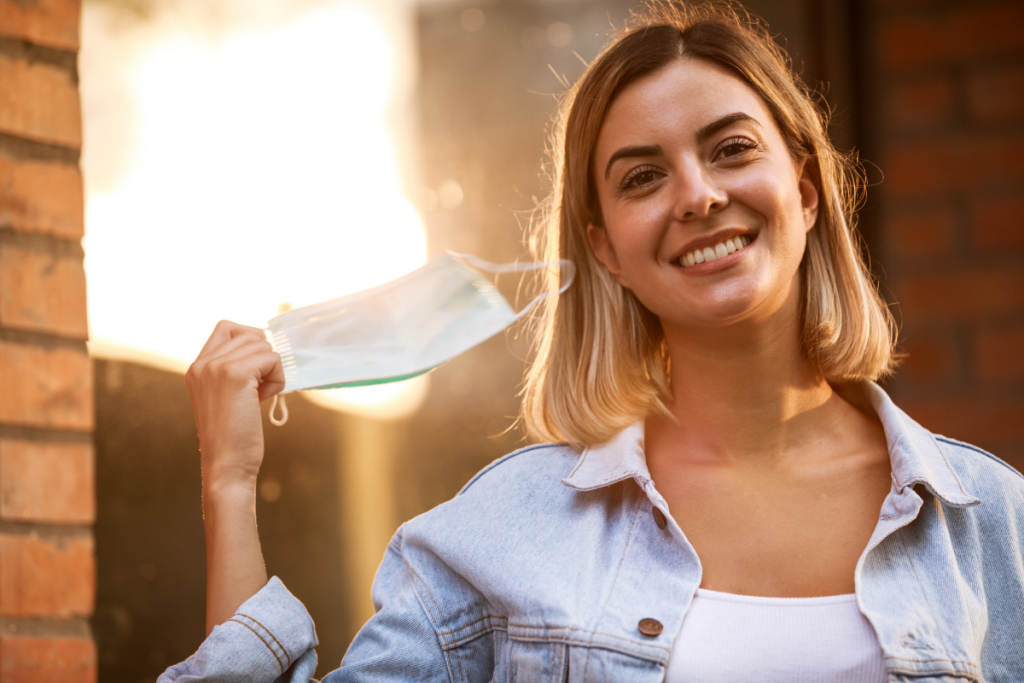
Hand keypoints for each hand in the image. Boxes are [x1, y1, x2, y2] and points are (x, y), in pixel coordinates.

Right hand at [186, 320, 284, 490]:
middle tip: (258, 390)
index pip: (227, 328)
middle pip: (250, 335)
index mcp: (197, 367)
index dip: (250, 341)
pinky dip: (277, 377)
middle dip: (264, 360)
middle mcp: (203, 363)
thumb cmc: (233, 437)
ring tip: (260, 397)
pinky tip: (265, 399)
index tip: (255, 371)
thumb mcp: (227, 397)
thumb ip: (234, 371)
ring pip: (263, 345)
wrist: (226, 465)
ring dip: (272, 370)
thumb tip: (265, 346)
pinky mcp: (234, 374)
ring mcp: (216, 367)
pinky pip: (272, 358)